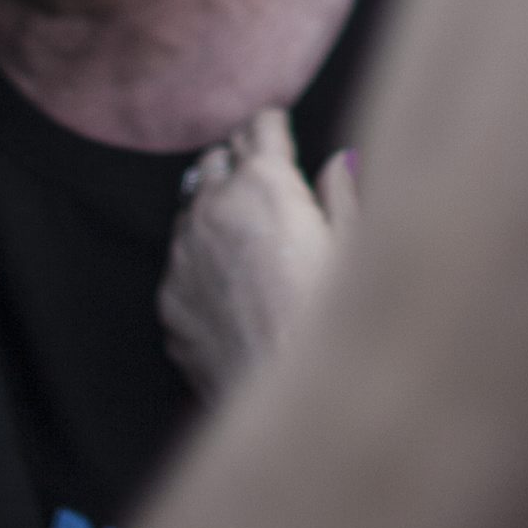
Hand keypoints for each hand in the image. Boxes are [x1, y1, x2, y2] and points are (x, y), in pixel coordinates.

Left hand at [160, 113, 346, 398]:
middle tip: (268, 183)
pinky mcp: (168, 301)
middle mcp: (212, 209)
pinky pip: (181, 264)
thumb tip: (341, 160)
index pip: (259, 125)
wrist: (290, 402)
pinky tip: (235, 289)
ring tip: (251, 237)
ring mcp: (182, 256)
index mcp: (265, 184)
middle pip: (216, 160)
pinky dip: (202, 263)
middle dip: (240, 163)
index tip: (280, 132)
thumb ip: (343, 194)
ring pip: (191, 210)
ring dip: (216, 211)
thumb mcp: (358, 248)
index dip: (273, 126)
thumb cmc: (339, 322)